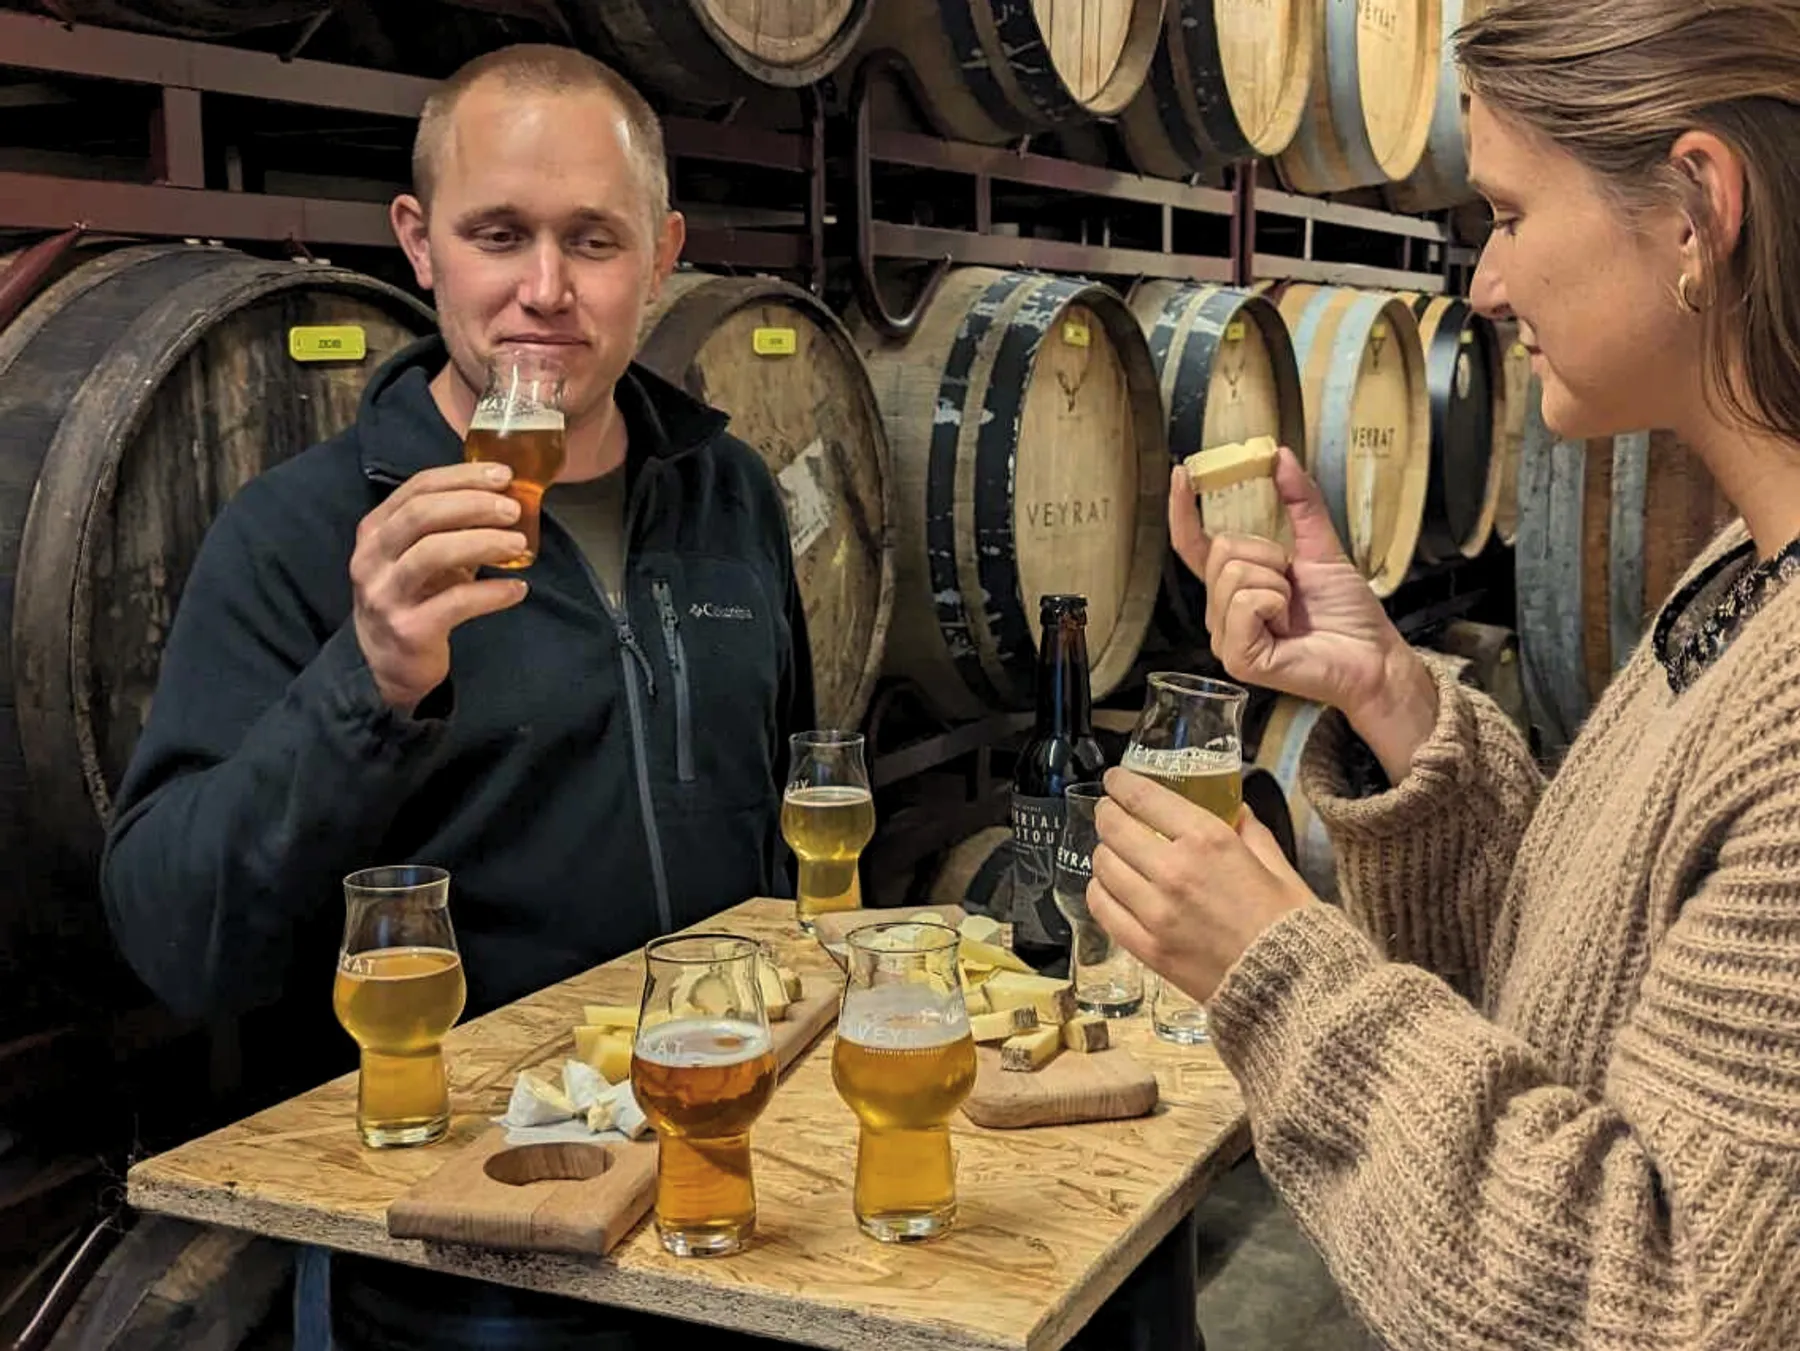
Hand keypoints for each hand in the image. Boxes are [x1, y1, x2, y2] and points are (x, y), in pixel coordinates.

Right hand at [350, 462, 531, 713]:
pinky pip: (456, 603)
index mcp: (376, 530)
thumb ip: (447, 527)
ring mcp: (386, 593)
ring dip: (483, 543)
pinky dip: (492, 593)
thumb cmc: (411, 598)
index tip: (504, 475)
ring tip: (520, 545)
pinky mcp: (408, 629)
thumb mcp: (418, 556)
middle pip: (422, 513)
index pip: (418, 488)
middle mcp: (372, 557)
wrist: (383, 664)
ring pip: (433, 553)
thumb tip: (505, 498)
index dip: (463, 476)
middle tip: (513, 509)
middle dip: (474, 504)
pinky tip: (518, 589)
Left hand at [1087, 766, 1314, 1004]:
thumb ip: (1249, 832)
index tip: (1114, 780)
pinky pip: (1103, 909)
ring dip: (1103, 853)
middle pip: (1114, 829)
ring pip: (1102, 867)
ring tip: (1112, 852)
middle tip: (1109, 812)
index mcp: (1209, 841)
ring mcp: (1154, 912)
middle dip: (1107, 814)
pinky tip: (1109, 888)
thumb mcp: (1277, 865)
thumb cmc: (1290, 923)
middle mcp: (1173, 871)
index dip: (1122, 784)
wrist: (1290, 988)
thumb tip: (1234, 810)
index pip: (1145, 799)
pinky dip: (1100, 892)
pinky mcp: (1146, 947)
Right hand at [1170, 447, 1437, 780]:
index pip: (1194, 545)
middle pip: (1221, 550)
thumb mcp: (1322, 547)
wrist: (1373, 657)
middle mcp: (1222, 612)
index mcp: (1235, 586)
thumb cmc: (1348, 615)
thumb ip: (1301, 502)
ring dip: (1277, 583)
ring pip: (1233, 574)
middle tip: (1293, 585)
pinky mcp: (1237, 657)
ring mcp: (1225, 637)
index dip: (1183, 510)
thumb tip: (1280, 456)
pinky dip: (1275, 604)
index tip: (1183, 474)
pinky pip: (1245, 602)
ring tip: (1293, 611)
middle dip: (1268, 556)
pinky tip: (1288, 627)